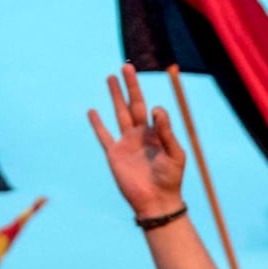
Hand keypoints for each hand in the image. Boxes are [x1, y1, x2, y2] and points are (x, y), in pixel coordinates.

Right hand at [88, 63, 186, 217]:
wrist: (156, 201)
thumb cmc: (170, 179)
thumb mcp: (175, 154)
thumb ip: (166, 132)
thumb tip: (156, 109)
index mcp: (157, 133)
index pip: (153, 112)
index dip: (155, 111)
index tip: (155, 114)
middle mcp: (141, 135)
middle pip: (134, 104)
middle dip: (130, 86)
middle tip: (126, 67)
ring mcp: (126, 143)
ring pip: (119, 113)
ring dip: (115, 95)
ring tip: (110, 77)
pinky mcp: (114, 154)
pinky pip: (104, 135)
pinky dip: (97, 124)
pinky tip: (92, 111)